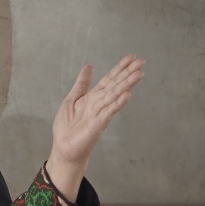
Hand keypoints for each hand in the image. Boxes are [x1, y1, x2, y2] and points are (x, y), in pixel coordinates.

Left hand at [45, 54, 143, 201]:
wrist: (63, 148)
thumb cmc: (67, 127)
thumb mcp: (71, 100)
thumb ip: (82, 84)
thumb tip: (89, 66)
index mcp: (93, 97)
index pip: (109, 80)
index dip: (120, 68)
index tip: (132, 57)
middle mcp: (99, 104)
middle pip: (115, 86)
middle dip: (128, 74)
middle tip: (141, 62)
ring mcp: (100, 114)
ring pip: (115, 96)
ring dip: (126, 85)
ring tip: (139, 74)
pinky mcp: (97, 125)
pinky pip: (108, 112)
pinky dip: (117, 104)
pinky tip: (126, 95)